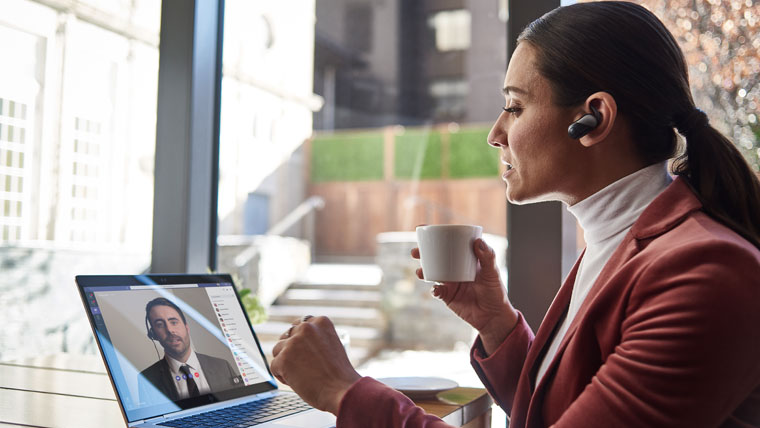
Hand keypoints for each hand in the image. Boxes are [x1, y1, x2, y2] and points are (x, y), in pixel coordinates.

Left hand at [270, 316, 360, 414]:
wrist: (342, 390)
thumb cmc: (339, 374)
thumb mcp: (331, 345)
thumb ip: (315, 339)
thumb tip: (296, 342)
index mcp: (321, 322)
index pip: (300, 324)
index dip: (299, 339)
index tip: (303, 351)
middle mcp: (306, 328)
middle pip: (287, 336)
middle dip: (290, 351)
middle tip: (302, 366)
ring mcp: (294, 342)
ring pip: (277, 350)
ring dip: (285, 363)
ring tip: (301, 375)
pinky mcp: (284, 358)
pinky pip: (274, 366)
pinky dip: (282, 377)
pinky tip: (297, 382)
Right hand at [412, 238, 518, 353]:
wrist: (493, 317)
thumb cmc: (495, 292)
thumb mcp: (493, 273)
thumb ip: (487, 257)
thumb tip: (478, 241)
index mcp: (464, 258)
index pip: (449, 243)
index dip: (436, 235)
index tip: (424, 227)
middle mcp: (454, 268)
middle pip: (435, 256)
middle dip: (422, 253)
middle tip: (415, 251)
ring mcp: (450, 282)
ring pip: (432, 272)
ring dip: (423, 270)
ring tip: (420, 272)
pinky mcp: (447, 296)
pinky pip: (436, 291)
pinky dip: (434, 290)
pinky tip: (436, 289)